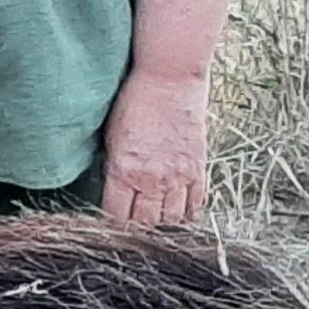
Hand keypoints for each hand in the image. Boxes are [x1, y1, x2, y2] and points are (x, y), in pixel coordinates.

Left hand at [100, 69, 211, 228]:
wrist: (169, 76)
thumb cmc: (136, 98)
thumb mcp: (112, 134)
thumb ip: (114, 167)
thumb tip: (112, 192)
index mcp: (123, 169)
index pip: (116, 215)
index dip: (112, 226)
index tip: (110, 229)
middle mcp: (152, 178)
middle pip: (144, 224)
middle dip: (136, 230)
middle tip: (132, 232)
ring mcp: (178, 175)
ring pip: (171, 220)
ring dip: (161, 225)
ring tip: (155, 225)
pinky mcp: (198, 168)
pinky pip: (195, 205)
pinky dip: (186, 215)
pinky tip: (179, 215)